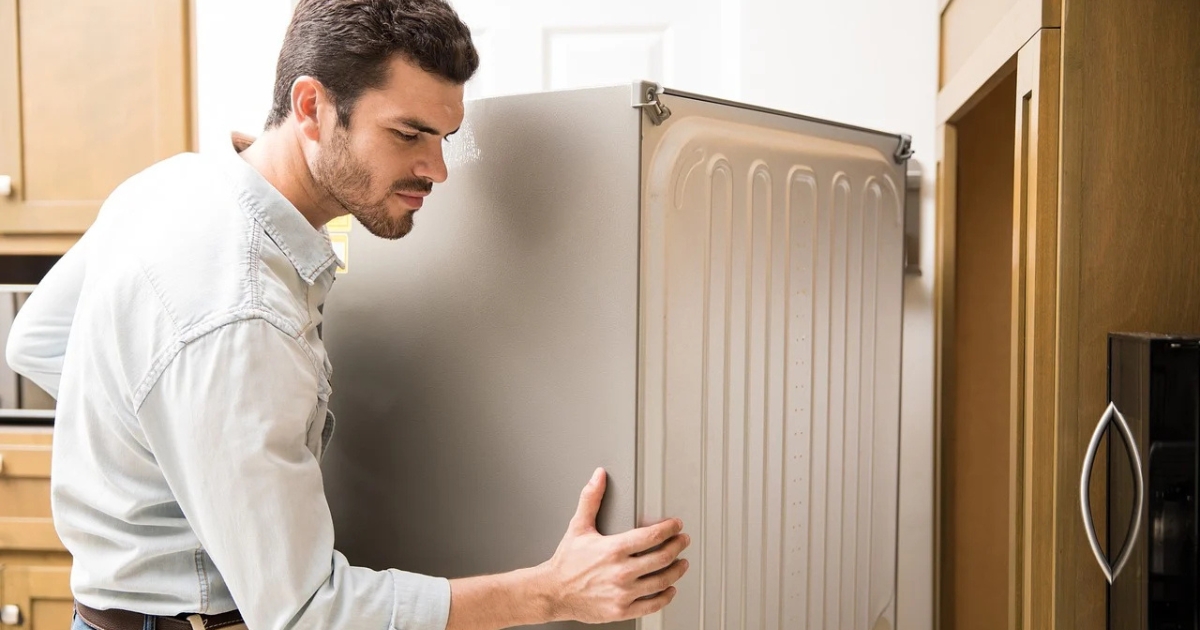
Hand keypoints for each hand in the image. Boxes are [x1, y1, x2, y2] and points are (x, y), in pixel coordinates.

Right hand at [537, 468, 690, 623]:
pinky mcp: (621, 610)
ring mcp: (622, 593)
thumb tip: (598, 476)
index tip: (676, 525)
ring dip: (676, 570)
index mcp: (613, 549)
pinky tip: (669, 589)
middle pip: (662, 558)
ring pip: (661, 581)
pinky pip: (652, 605)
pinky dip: (665, 597)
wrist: (552, 592)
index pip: (651, 536)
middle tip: (683, 540)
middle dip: (677, 546)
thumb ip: (591, 499)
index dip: (669, 529)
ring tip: (682, 563)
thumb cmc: (566, 562)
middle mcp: (620, 572)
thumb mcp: (578, 527)